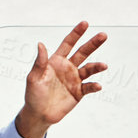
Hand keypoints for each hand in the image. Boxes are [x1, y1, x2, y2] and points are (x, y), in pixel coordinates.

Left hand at [16, 22, 108, 137]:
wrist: (39, 114)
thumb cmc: (33, 94)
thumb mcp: (34, 77)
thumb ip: (40, 62)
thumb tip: (41, 44)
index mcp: (56, 61)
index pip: (68, 44)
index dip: (76, 34)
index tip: (85, 23)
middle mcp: (68, 68)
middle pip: (83, 53)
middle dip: (93, 44)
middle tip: (104, 35)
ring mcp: (75, 80)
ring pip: (89, 69)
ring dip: (97, 67)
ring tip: (103, 66)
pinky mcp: (79, 93)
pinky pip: (89, 87)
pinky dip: (93, 86)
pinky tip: (97, 86)